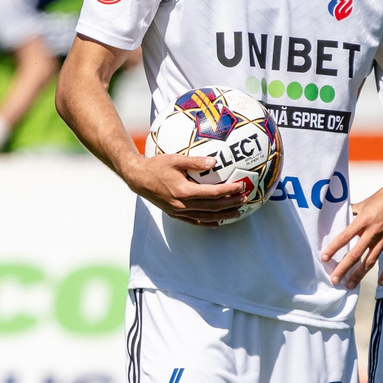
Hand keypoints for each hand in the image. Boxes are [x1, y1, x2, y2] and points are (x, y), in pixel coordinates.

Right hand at [124, 150, 251, 225]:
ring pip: (206, 217)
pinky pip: (194, 221)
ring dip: (223, 216)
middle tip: (245, 200)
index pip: (212, 193)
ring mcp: (178, 212)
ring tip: (237, 213)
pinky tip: (217, 223)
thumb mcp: (175, 159)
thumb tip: (214, 161)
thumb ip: (195, 161)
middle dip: (231, 204)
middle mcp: (182, 205)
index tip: (241, 186)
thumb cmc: (156, 166)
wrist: (137, 178)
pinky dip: (207, 223)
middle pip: (212, 207)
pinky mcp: (174, 214)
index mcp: (184, 191)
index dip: (228, 191)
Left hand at [319, 176, 382, 288]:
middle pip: (355, 254)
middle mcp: (373, 232)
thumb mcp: (365, 202)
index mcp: (363, 221)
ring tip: (349, 285)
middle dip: (343, 268)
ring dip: (359, 275)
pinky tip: (380, 283)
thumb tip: (341, 214)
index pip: (344, 237)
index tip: (324, 258)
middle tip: (334, 279)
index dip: (333, 248)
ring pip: (370, 261)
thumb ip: (353, 211)